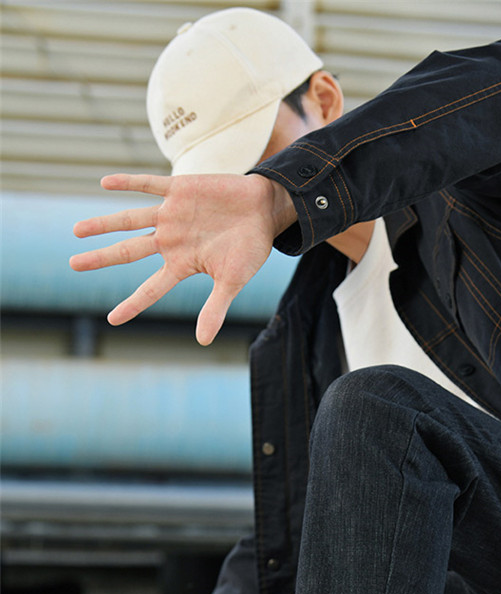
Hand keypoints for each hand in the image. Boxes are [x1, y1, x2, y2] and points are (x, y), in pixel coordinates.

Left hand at [70, 172, 296, 344]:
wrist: (265, 209)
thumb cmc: (251, 248)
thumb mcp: (232, 282)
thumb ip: (215, 308)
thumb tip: (203, 341)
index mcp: (182, 264)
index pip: (151, 289)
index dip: (132, 305)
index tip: (112, 320)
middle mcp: (171, 240)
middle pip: (128, 252)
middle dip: (101, 258)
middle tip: (73, 264)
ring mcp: (172, 215)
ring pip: (130, 220)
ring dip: (104, 224)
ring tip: (77, 230)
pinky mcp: (180, 190)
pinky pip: (149, 185)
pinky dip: (128, 183)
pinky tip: (106, 184)